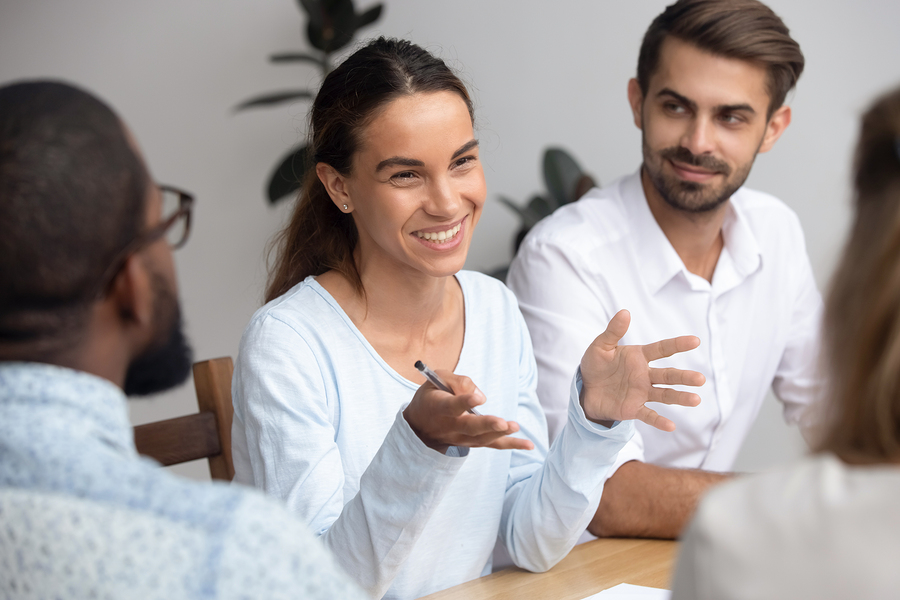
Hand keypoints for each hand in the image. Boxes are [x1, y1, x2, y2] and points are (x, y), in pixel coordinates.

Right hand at [403, 369, 534, 452]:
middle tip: (502, 423)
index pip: (452, 406)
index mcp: (439, 407)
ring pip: (482, 439)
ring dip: (500, 435)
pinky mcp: (472, 442)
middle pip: (469, 427)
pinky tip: (528, 445)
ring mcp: (461, 438)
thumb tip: (481, 396)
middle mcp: (450, 426)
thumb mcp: (437, 379)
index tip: (478, 398)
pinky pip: (492, 445)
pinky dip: (511, 445)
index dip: (465, 401)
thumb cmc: (431, 396)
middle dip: (487, 425)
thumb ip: (458, 381)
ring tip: (514, 426)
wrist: (418, 426)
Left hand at [580, 309, 704, 431]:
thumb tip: (625, 312)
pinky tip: (671, 425)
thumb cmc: (595, 365)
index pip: (662, 349)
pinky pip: (648, 415)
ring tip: (696, 399)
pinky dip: (659, 421)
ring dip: (680, 397)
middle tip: (701, 379)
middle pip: (669, 375)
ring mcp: (641, 392)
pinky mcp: (633, 408)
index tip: (695, 341)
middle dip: (684, 377)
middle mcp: (645, 375)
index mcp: (639, 357)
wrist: (585, 389)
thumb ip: (613, 331)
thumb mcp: (600, 346)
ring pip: (665, 395)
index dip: (678, 344)